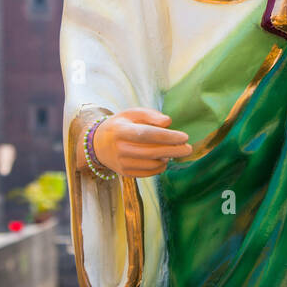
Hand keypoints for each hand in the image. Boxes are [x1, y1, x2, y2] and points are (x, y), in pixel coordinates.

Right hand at [76, 107, 192, 177]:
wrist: (98, 144)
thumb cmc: (121, 125)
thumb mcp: (132, 113)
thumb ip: (151, 115)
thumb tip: (168, 122)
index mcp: (120, 130)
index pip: (147, 134)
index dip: (167, 136)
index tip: (184, 137)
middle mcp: (119, 148)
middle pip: (152, 152)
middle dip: (174, 150)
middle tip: (188, 149)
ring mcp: (121, 163)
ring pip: (151, 164)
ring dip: (167, 158)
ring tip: (174, 151)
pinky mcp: (124, 173)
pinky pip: (148, 173)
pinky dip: (160, 167)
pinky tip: (164, 159)